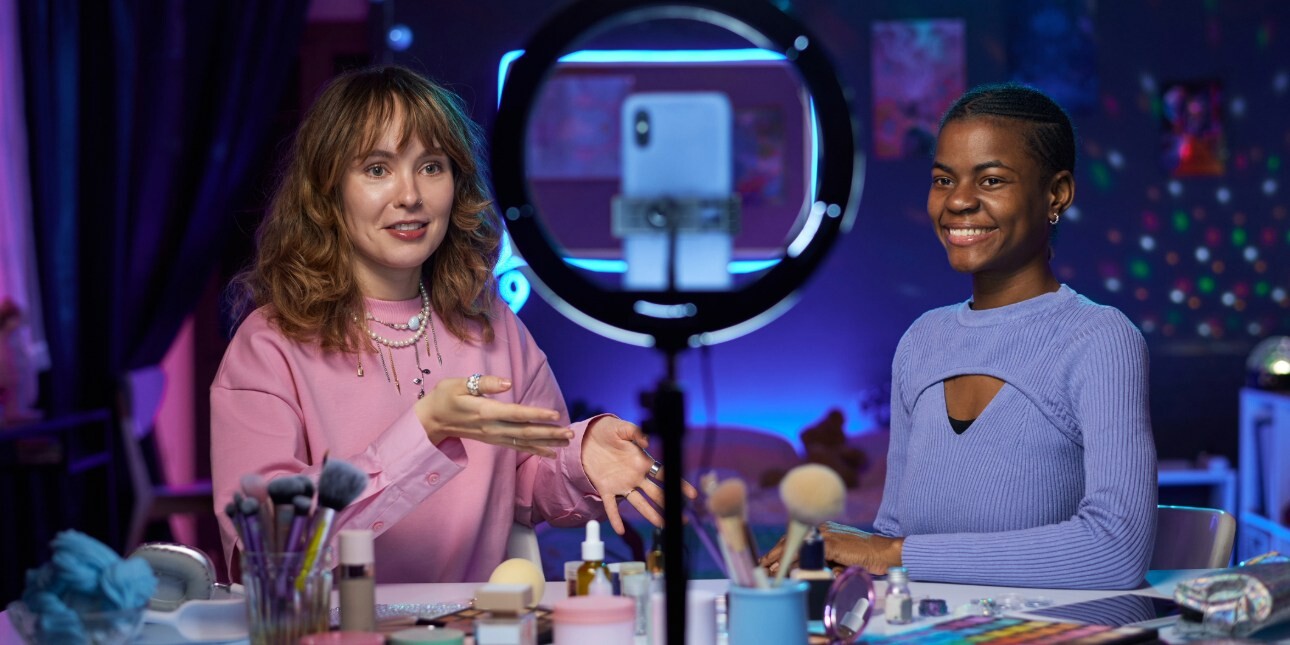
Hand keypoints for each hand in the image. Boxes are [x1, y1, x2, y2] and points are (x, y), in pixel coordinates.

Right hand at [415, 374, 571, 457]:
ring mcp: (492, 436)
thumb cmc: (443, 397)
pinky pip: (516, 446)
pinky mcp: (493, 440)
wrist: (429, 420)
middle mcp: (491, 427)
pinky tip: (550, 452)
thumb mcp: (457, 384)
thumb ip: (483, 383)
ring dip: (546, 443)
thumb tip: (507, 383)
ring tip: (566, 442)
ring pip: (523, 442)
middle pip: (524, 432)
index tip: (554, 415)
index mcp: (484, 411)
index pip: (515, 414)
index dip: (535, 415)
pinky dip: (534, 450)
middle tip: (570, 433)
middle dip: (548, 433)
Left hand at [579, 417, 697, 534]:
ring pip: (639, 503)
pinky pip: (611, 506)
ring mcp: (622, 484)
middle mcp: (636, 476)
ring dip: (650, 514)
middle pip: (656, 494)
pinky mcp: (605, 489)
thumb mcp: (622, 428)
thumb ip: (636, 432)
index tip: (692, 495)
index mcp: (642, 462)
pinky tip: (620, 530)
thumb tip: (647, 442)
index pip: (664, 475)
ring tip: (662, 526)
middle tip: (682, 518)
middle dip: (669, 505)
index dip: (678, 485)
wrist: (587, 437)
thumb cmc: (607, 431)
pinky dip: (615, 518)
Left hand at [760, 521, 903, 575]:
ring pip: (796, 546)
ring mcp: (826, 534)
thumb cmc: (862, 556)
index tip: (765, 560)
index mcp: (821, 530)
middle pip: (790, 540)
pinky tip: (786, 569)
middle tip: (760, 566)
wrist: (882, 552)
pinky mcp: (832, 543)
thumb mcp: (837, 558)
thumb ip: (821, 561)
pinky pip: (809, 553)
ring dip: (780, 559)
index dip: (778, 549)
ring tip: (768, 570)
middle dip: (773, 554)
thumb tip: (799, 570)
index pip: (794, 539)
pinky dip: (795, 562)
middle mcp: (821, 529)